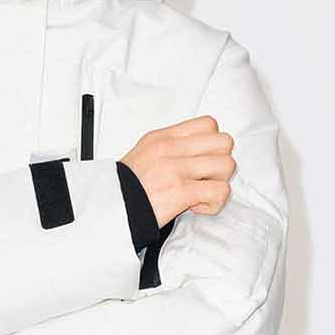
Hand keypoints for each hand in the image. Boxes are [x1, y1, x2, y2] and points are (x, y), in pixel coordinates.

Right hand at [119, 116, 235, 228]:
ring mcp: (176, 169)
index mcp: (163, 137)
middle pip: (224, 142)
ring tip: (200, 192)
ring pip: (226, 166)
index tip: (201, 160)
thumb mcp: (144, 153)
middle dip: (220, 162)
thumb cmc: (125, 188)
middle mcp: (170, 149)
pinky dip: (213, 204)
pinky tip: (196, 207)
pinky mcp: (180, 192)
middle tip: (204, 177)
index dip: (212, 144)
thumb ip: (172, 147)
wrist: (108, 210)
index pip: (209, 124)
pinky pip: (219, 192)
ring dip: (218, 183)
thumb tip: (198, 150)